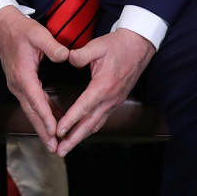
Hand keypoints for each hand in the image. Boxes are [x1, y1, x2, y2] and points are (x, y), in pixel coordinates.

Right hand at [0, 6, 70, 152]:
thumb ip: (52, 46)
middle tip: (55, 147)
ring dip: (41, 126)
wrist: (1, 26)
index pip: (36, 99)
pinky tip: (51, 123)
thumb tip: (66, 56)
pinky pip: (30, 103)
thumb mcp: (38, 34)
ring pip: (30, 110)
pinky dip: (40, 115)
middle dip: (43, 130)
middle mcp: (17, 84)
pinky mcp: (19, 84)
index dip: (46, 116)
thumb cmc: (20, 30)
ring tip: (54, 143)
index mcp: (23, 74)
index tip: (55, 130)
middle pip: (31, 112)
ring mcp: (16, 85)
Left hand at [55, 28, 155, 155]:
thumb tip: (67, 59)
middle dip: (74, 139)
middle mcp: (109, 98)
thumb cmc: (117, 46)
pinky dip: (89, 128)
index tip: (58, 131)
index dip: (70, 121)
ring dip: (80, 137)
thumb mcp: (97, 46)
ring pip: (96, 124)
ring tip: (67, 147)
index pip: (83, 107)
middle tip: (60, 151)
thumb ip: (80, 54)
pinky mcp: (115, 101)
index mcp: (103, 86)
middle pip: (89, 124)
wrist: (138, 46)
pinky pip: (101, 119)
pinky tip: (81, 133)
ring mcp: (114, 101)